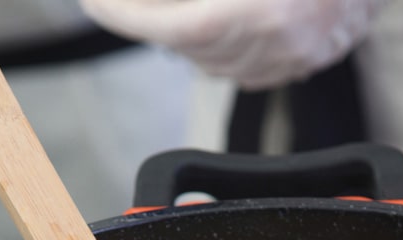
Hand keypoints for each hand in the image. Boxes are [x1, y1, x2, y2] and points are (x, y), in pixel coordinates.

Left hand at [79, 0, 385, 89]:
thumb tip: (158, 4)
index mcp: (258, 8)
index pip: (170, 26)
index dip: (126, 16)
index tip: (96, 4)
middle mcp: (275, 41)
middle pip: (189, 47)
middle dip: (152, 22)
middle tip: (127, 1)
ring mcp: (293, 57)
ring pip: (215, 64)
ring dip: (185, 38)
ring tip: (170, 10)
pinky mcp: (306, 62)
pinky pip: (247, 70)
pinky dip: (222, 53)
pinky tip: (218, 27)